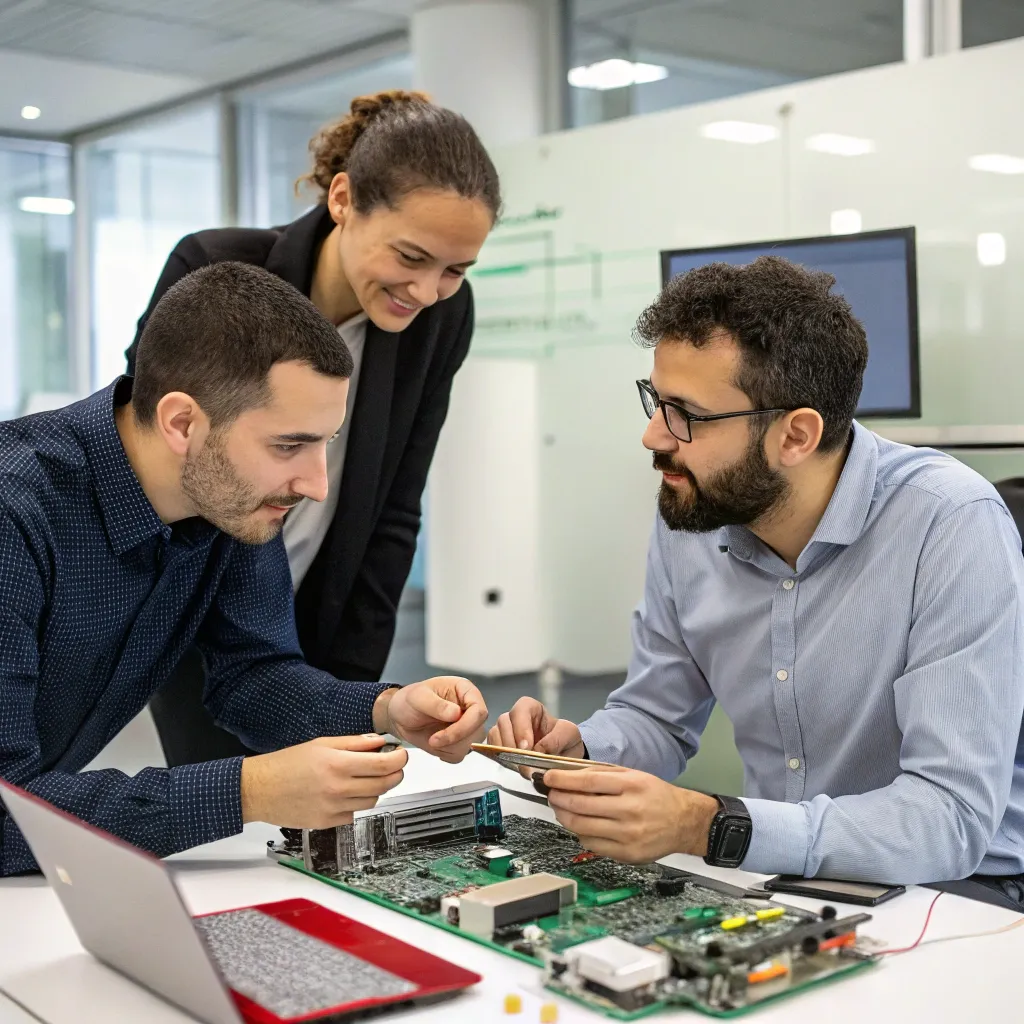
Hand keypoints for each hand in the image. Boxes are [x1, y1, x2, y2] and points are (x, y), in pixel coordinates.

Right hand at [240, 733, 406, 828]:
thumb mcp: (321, 743)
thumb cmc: (286, 764)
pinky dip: (358, 803)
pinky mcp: (328, 823)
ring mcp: (334, 809)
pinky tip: (348, 792)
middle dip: (395, 773)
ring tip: (366, 777)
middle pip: (384, 785)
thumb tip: (379, 741)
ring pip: (373, 801)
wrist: (260, 789)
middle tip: (393, 765)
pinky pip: (355, 814)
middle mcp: (338, 788)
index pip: (383, 764)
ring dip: (377, 789)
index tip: (401, 754)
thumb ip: (354, 743)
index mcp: (337, 764)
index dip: (399, 759)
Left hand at [375, 677, 487, 761]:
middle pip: (477, 731)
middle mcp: (469, 708)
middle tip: (433, 740)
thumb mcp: (417, 697)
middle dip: (453, 739)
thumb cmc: (409, 700)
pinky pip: (460, 755)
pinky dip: (445, 754)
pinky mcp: (460, 742)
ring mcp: (466, 726)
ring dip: (448, 747)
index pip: (479, 711)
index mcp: (465, 691)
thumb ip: (436, 704)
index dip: (466, 725)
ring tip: (432, 738)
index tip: (444, 733)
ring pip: (470, 746)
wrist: (400, 717)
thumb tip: (456, 713)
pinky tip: (435, 743)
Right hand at [487, 696, 584, 759]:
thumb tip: (537, 750)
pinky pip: (492, 748)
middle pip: (504, 722)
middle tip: (522, 761)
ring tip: (518, 765)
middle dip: (511, 743)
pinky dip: (499, 757)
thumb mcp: (569, 735)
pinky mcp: (501, 746)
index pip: (521, 710)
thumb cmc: (566, 740)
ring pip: (495, 734)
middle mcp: (515, 717)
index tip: (527, 747)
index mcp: (532, 708)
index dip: (521, 727)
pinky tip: (511, 765)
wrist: (564, 755)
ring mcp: (505, 731)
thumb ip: (556, 740)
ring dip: (504, 751)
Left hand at [543, 765, 718, 863]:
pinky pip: (592, 845)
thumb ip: (603, 774)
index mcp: (632, 786)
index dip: (563, 780)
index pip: (588, 781)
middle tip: (551, 794)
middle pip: (581, 805)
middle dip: (559, 798)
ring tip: (561, 809)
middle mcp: (630, 810)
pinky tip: (580, 825)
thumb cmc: (658, 796)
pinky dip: (580, 834)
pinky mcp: (627, 854)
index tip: (549, 778)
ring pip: (582, 827)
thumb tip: (570, 774)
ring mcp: (628, 835)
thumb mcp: (634, 775)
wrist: (684, 822)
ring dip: (564, 816)